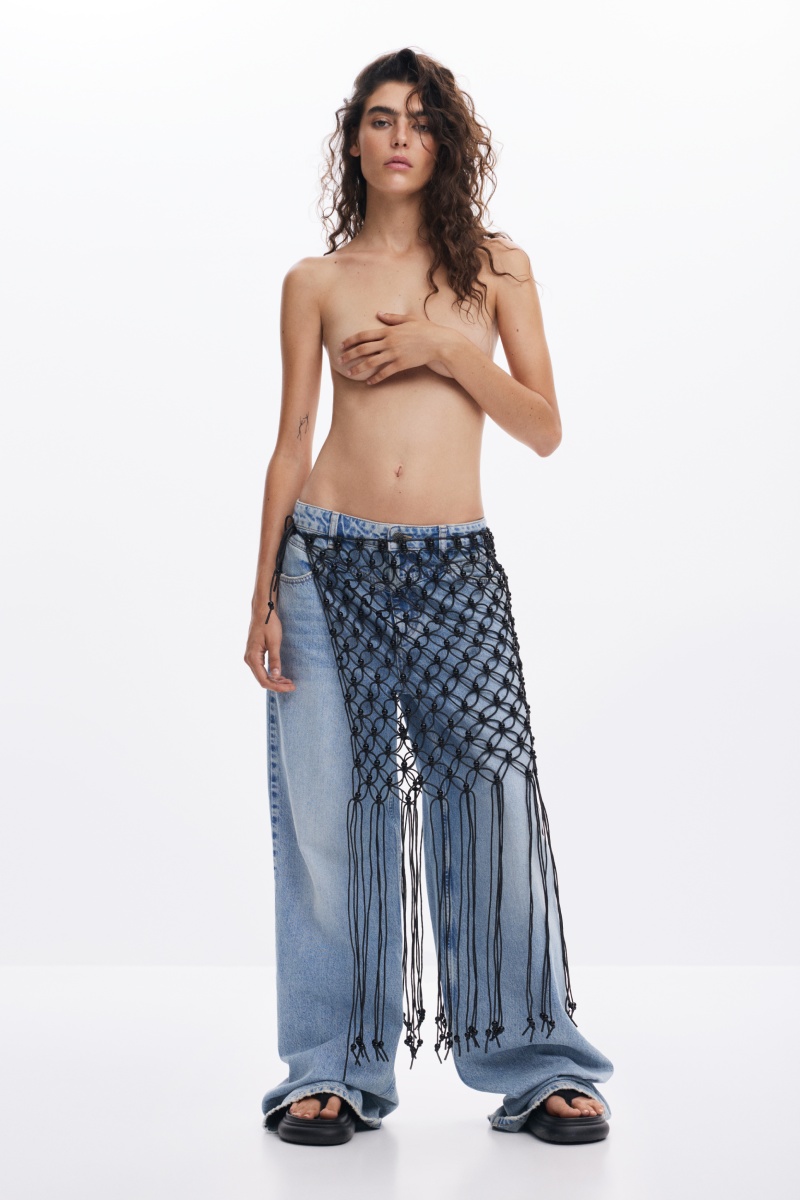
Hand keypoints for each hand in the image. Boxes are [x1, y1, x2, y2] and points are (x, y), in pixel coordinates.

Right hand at [243, 611, 295, 690]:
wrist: (263, 612)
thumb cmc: (269, 624)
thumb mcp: (274, 642)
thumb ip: (275, 660)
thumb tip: (275, 676)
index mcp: (253, 657)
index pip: (264, 680)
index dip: (277, 687)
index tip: (290, 687)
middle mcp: (249, 659)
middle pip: (262, 680)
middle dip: (277, 685)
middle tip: (292, 686)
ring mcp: (250, 657)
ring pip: (262, 675)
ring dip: (275, 680)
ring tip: (288, 681)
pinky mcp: (254, 654)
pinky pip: (261, 669)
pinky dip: (271, 674)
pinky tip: (280, 675)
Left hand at [337, 311, 458, 384]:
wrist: (439, 342)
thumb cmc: (426, 329)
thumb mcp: (409, 319)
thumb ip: (392, 318)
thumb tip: (379, 314)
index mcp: (389, 330)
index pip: (364, 335)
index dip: (351, 340)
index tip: (342, 344)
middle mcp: (389, 342)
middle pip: (364, 349)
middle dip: (350, 355)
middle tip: (340, 360)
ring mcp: (394, 354)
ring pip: (371, 362)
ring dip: (358, 368)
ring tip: (349, 373)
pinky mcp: (401, 364)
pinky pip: (385, 373)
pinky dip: (376, 378)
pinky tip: (369, 383)